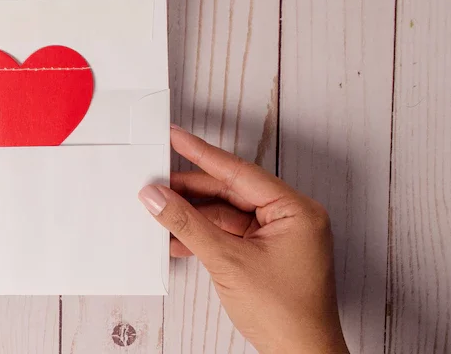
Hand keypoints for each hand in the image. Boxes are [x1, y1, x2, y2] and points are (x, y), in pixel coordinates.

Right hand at [139, 126, 347, 353]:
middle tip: (155, 181)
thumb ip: (188, 224)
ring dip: (192, 216)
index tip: (176, 137)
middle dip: (190, 191)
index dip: (202, 154)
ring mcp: (277, 236)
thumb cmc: (286, 314)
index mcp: (295, 210)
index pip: (239, 172)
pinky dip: (202, 236)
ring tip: (158, 210)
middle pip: (229, 191)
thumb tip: (157, 197)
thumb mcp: (227, 261)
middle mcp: (289, 218)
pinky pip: (227, 234)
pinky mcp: (264, 253)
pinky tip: (175, 237)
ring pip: (224, 214)